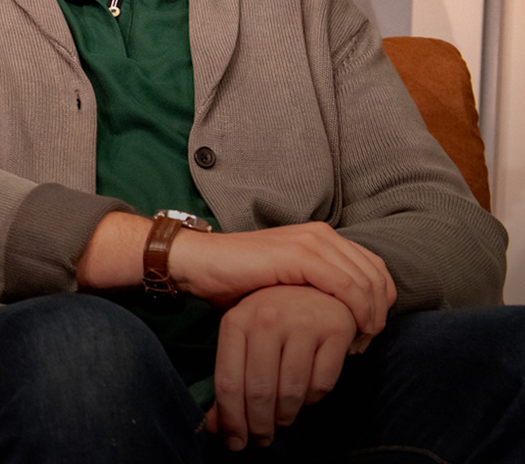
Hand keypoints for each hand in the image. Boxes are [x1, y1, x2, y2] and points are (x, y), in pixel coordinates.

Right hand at [169, 222, 393, 345]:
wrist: (197, 264)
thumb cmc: (234, 281)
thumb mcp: (285, 286)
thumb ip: (314, 291)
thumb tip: (343, 320)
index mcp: (321, 237)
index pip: (374, 269)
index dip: (380, 303)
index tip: (367, 333)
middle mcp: (321, 234)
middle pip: (377, 275)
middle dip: (379, 313)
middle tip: (366, 342)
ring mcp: (311, 242)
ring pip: (366, 282)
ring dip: (371, 317)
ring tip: (358, 342)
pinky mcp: (299, 255)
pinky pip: (347, 285)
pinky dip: (356, 311)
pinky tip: (350, 331)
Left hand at [207, 285, 353, 450]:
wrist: (317, 284)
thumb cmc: (273, 318)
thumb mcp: (244, 339)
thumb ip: (230, 380)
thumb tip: (216, 427)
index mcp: (236, 321)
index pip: (229, 383)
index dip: (231, 419)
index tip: (234, 442)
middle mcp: (267, 319)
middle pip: (259, 392)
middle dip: (259, 425)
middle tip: (261, 440)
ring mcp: (303, 322)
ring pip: (292, 392)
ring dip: (286, 416)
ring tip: (282, 420)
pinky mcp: (336, 329)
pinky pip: (322, 384)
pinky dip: (313, 399)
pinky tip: (305, 396)